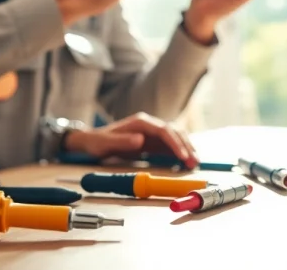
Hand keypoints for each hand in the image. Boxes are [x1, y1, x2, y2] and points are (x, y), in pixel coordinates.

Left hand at [62, 112, 198, 169]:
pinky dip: (180, 152)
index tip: (183, 156)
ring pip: (176, 137)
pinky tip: (186, 162)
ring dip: (186, 149)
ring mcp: (152, 133)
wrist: (92, 141)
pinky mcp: (152, 142)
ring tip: (194, 163)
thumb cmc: (98, 142)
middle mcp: (149, 125)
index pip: (164, 130)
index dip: (175, 143)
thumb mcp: (106, 143)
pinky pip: (170, 146)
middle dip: (186, 146)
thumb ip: (122, 141)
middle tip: (194, 162)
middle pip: (174, 132)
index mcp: (141, 122)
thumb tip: (140, 139)